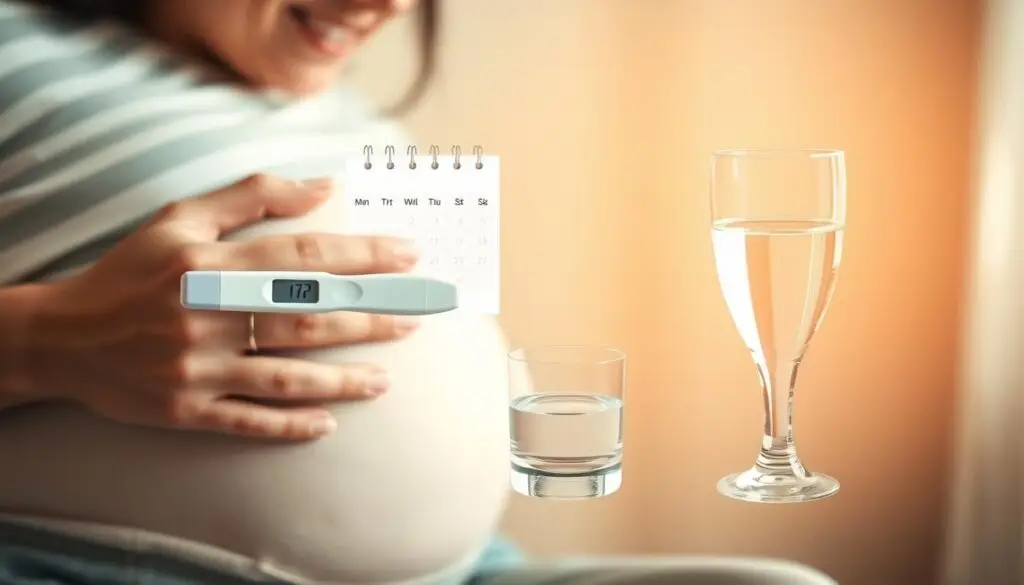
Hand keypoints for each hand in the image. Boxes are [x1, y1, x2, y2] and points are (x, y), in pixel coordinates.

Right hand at [31, 175, 419, 440]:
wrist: (62, 337)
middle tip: (419, 314)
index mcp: (207, 263)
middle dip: (370, 314)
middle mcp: (205, 315)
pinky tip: (331, 424)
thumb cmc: (129, 270)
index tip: (409, 254)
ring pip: (287, 375)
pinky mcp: (184, 410)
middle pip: (307, 316)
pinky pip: (248, 420)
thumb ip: (252, 195)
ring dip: (344, 377)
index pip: (303, 256)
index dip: (361, 255)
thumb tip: (324, 184)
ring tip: (388, 377)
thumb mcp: (179, 218)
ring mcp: (196, 368)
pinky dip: (290, 424)